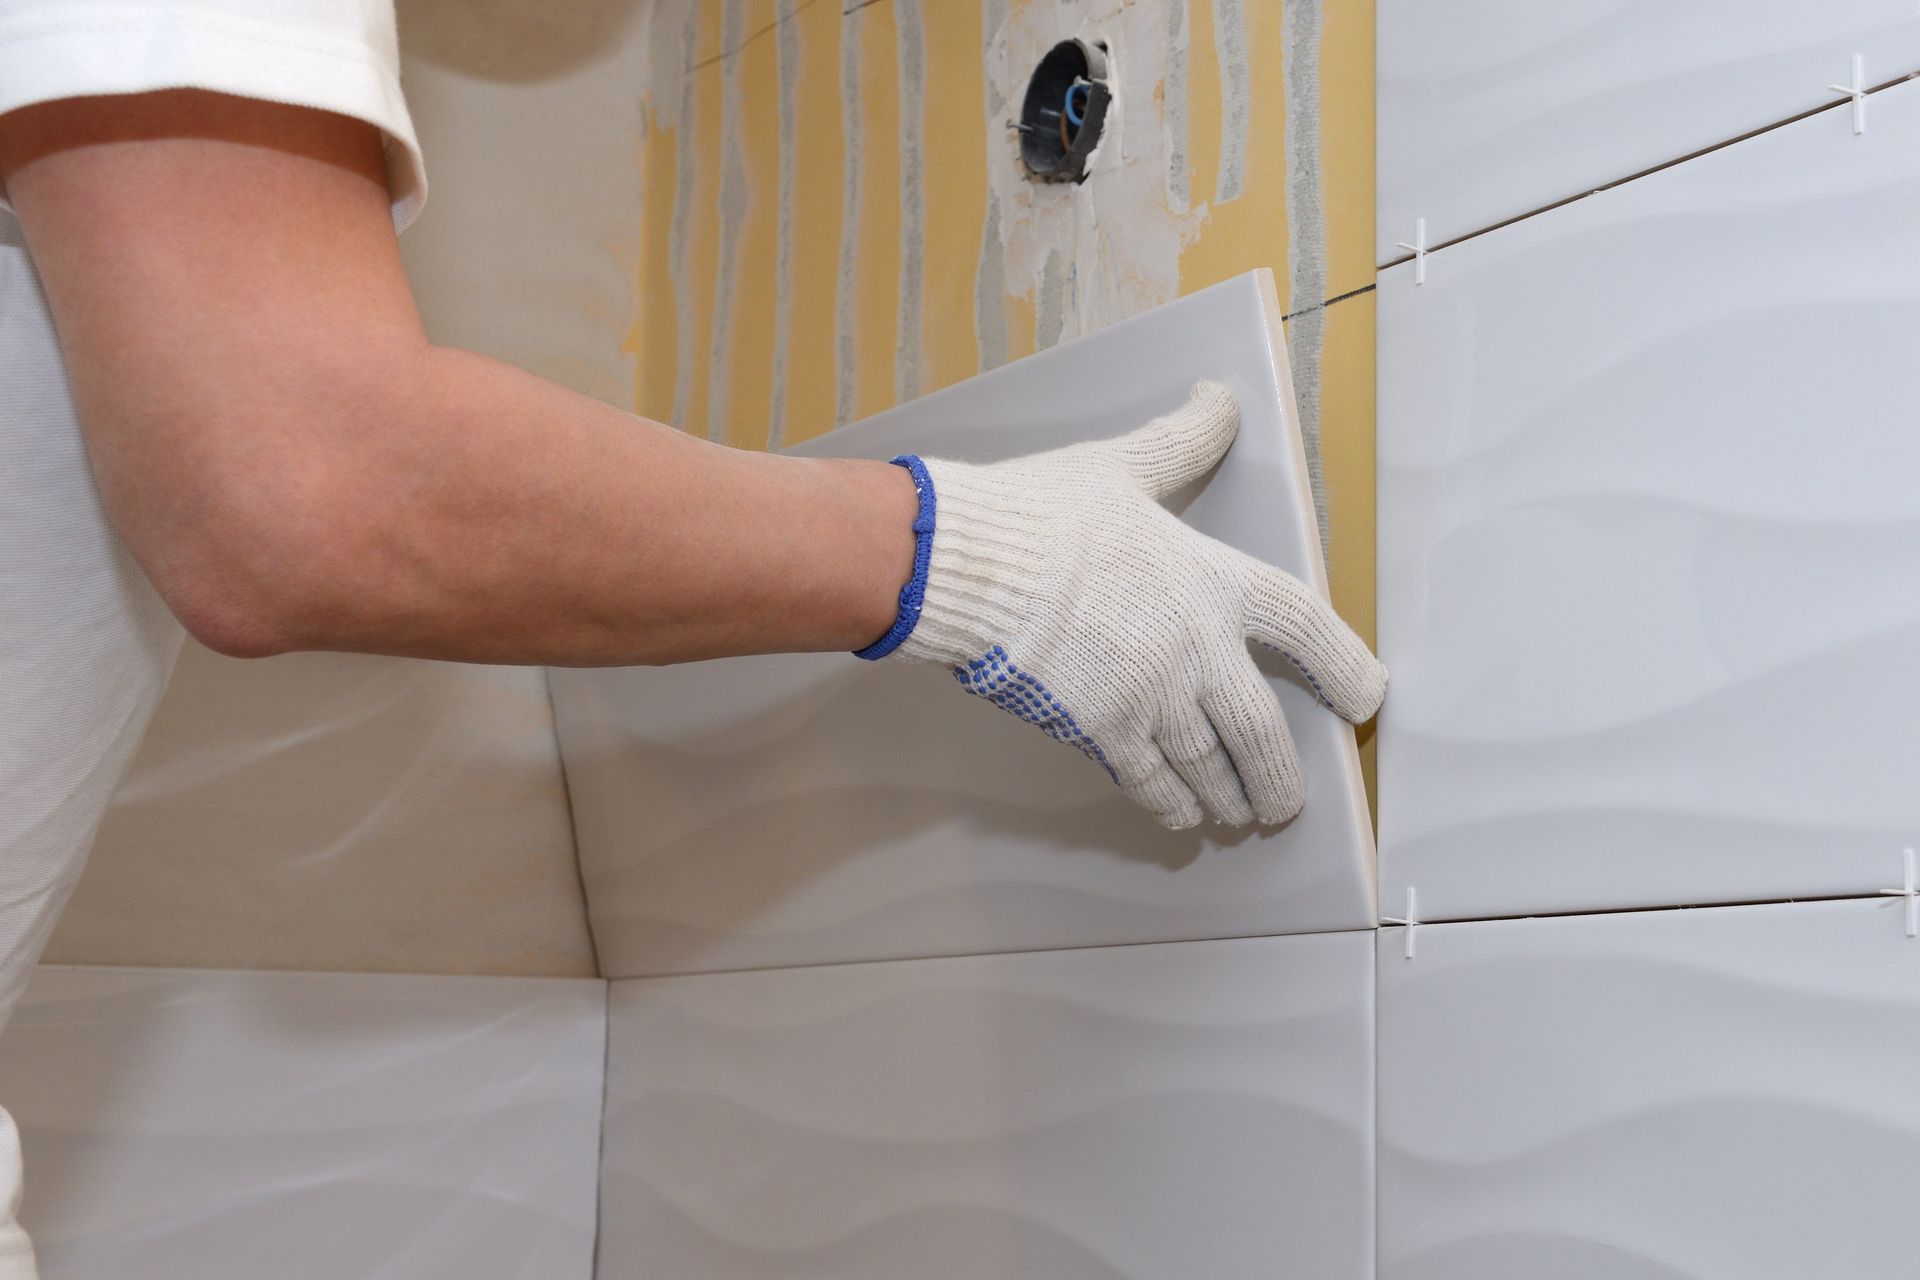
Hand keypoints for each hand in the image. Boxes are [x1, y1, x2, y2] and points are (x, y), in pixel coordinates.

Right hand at [863, 382, 1385, 828]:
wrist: (977, 566)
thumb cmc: (1048, 512)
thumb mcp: (1124, 465)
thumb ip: (1181, 442)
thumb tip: (1220, 399)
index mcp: (1213, 582)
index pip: (1305, 628)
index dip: (1345, 666)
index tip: (1368, 698)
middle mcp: (1197, 651)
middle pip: (1261, 730)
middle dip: (1280, 775)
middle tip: (1287, 802)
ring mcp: (1152, 700)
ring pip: (1211, 767)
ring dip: (1231, 796)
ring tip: (1240, 815)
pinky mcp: (1102, 731)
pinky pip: (1152, 782)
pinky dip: (1172, 804)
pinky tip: (1182, 817)